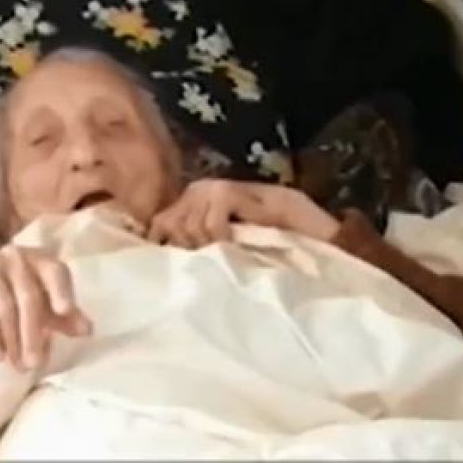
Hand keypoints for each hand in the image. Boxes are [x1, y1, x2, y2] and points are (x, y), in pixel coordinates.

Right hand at [0, 246, 91, 369]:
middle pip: (28, 296)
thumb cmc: (13, 302)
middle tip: (34, 364)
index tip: (66, 311)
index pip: (55, 271)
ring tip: (18, 366)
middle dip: (32, 334)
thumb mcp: (42, 310)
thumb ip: (65, 318)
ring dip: (12, 341)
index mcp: (39, 259)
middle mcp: (14, 255)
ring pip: (4, 306)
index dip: (62, 290)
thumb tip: (87, 330)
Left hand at [146, 179, 339, 248]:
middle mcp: (194, 192)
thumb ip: (193, 246)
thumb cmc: (263, 241)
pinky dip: (221, 242)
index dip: (165, 250)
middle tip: (215, 264)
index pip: (157, 227)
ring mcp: (209, 189)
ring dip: (207, 250)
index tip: (180, 273)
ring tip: (229, 257)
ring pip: (188, 229)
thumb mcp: (220, 246)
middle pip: (170, 230)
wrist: (305, 227)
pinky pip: (210, 226)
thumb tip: (160, 263)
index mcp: (189, 203)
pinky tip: (236, 248)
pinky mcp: (225, 193)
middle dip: (189, 253)